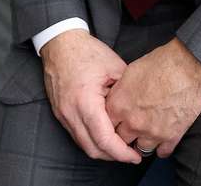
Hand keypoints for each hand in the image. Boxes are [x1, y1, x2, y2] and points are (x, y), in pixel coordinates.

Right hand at [40, 29, 143, 163]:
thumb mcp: (114, 67)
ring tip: (121, 147)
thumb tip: (140, 110)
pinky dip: (93, 140)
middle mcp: (71, 113)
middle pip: (93, 149)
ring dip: (103, 150)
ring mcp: (63, 115)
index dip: (122, 152)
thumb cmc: (86, 52)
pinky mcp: (61, 114)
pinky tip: (106, 136)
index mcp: (85, 101)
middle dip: (114, 156)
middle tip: (132, 155)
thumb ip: (127, 92)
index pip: (104, 139)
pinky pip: (77, 136)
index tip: (135, 156)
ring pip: (84, 145)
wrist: (60, 44)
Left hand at [106, 37, 200, 157]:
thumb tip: (118, 98)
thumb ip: (121, 91)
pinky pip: (162, 152)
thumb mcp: (131, 71)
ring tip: (147, 133)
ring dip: (143, 141)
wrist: (189, 66)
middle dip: (125, 134)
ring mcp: (152, 132)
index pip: (105, 124)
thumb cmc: (162, 63)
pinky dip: (162, 147)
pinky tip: (162, 138)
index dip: (112, 121)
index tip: (117, 120)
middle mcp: (133, 122)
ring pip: (140, 149)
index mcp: (119, 105)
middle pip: (121, 139)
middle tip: (132, 127)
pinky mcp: (171, 136)